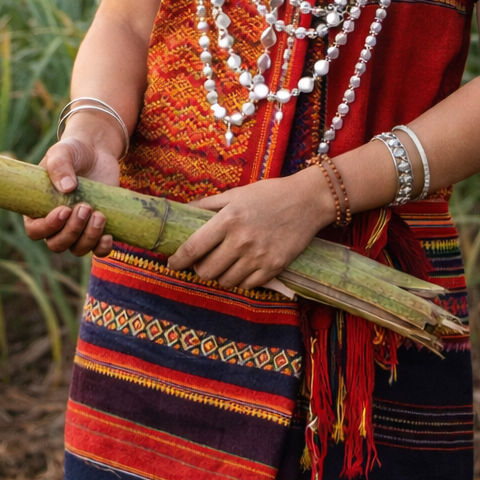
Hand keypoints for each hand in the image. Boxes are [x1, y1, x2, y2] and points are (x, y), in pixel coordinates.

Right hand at [24, 133, 119, 257]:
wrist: (96, 152)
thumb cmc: (72, 152)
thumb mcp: (62, 152)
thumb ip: (59, 166)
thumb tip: (67, 188)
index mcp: (38, 209)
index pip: (35, 230)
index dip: (47, 227)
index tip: (63, 210)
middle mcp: (56, 224)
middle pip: (57, 244)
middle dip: (72, 230)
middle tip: (85, 207)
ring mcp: (77, 228)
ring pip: (77, 249)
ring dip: (88, 237)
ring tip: (100, 215)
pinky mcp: (97, 229)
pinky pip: (98, 250)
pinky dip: (102, 248)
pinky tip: (108, 235)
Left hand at [167, 171, 330, 289]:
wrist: (308, 201)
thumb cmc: (269, 194)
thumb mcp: (236, 194)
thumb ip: (208, 204)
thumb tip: (183, 210)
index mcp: (228, 219)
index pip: (194, 247)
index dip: (178, 260)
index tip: (172, 263)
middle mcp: (241, 240)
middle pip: (207, 271)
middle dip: (199, 269)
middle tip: (203, 262)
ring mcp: (258, 256)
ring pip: (226, 281)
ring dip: (220, 275)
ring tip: (224, 264)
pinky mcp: (274, 267)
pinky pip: (247, 286)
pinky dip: (241, 280)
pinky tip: (243, 268)